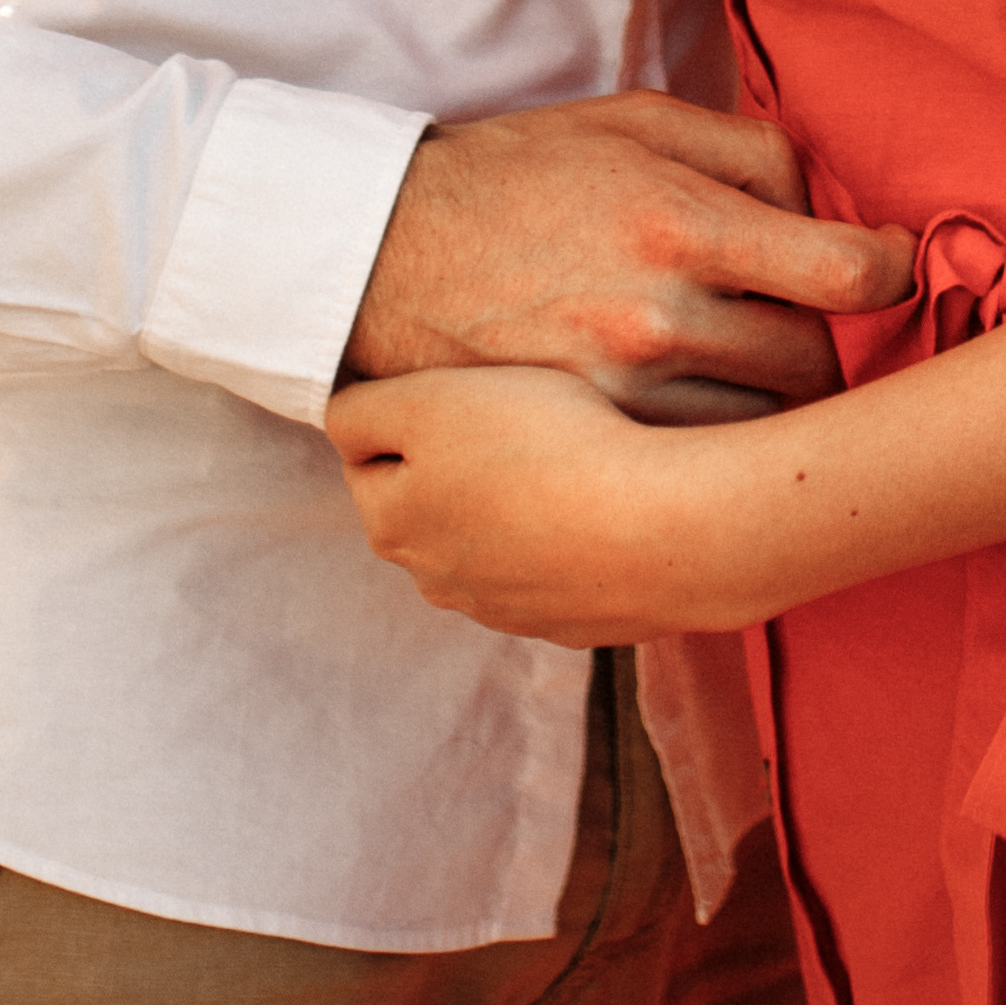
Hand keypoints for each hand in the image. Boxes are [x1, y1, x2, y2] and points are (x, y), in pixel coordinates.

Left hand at [328, 364, 771, 643]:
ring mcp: (509, 608)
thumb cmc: (545, 446)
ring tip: (566, 457)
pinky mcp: (574, 620)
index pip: (366, 456)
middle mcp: (439, 581)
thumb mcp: (429, 401)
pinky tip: (604, 503)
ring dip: (512, 504)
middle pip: (429, 503)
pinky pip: (555, 566)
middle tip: (516, 416)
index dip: (407, 410)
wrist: (664, 529)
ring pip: (492, 539)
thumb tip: (341, 424)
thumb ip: (361, 412)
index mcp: (393, 525)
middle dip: (456, 462)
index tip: (458, 385)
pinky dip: (566, 537)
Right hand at [344, 91, 910, 414]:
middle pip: (815, 364)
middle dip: (820, 339)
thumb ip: (748, 150)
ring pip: (765, 428)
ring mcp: (624, 394)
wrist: (387, 254)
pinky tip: (693, 406)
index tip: (889, 266)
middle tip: (794, 318)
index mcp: (682, 221)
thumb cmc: (521, 174)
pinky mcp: (590, 444)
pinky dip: (715, 443)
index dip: (893, 272)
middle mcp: (660, 317)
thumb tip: (829, 201)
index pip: (845, 274)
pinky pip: (700, 466)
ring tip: (740, 363)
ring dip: (773, 401)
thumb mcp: (635, 119)